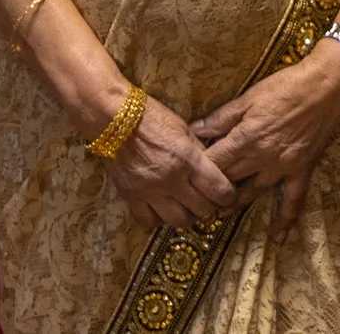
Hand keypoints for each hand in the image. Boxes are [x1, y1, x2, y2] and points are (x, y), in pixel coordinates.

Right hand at [101, 91, 240, 230]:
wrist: (112, 117)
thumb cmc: (149, 117)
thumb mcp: (182, 129)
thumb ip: (198, 152)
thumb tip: (213, 170)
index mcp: (187, 159)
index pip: (220, 190)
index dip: (227, 195)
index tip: (225, 193)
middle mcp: (171, 179)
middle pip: (203, 210)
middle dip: (209, 206)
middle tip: (206, 199)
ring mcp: (150, 191)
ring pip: (179, 221)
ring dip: (187, 216)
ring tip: (185, 206)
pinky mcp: (131, 197)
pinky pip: (150, 222)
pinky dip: (159, 220)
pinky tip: (162, 209)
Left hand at [191, 43, 339, 238]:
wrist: (326, 88)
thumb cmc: (285, 87)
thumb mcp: (248, 97)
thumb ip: (221, 118)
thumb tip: (194, 129)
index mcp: (246, 138)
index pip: (214, 161)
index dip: (197, 170)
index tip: (183, 176)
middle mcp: (262, 158)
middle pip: (230, 178)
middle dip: (210, 189)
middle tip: (193, 199)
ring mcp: (282, 167)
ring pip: (253, 191)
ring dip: (235, 203)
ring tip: (217, 214)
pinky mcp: (301, 170)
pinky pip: (293, 200)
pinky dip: (285, 219)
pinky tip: (276, 237)